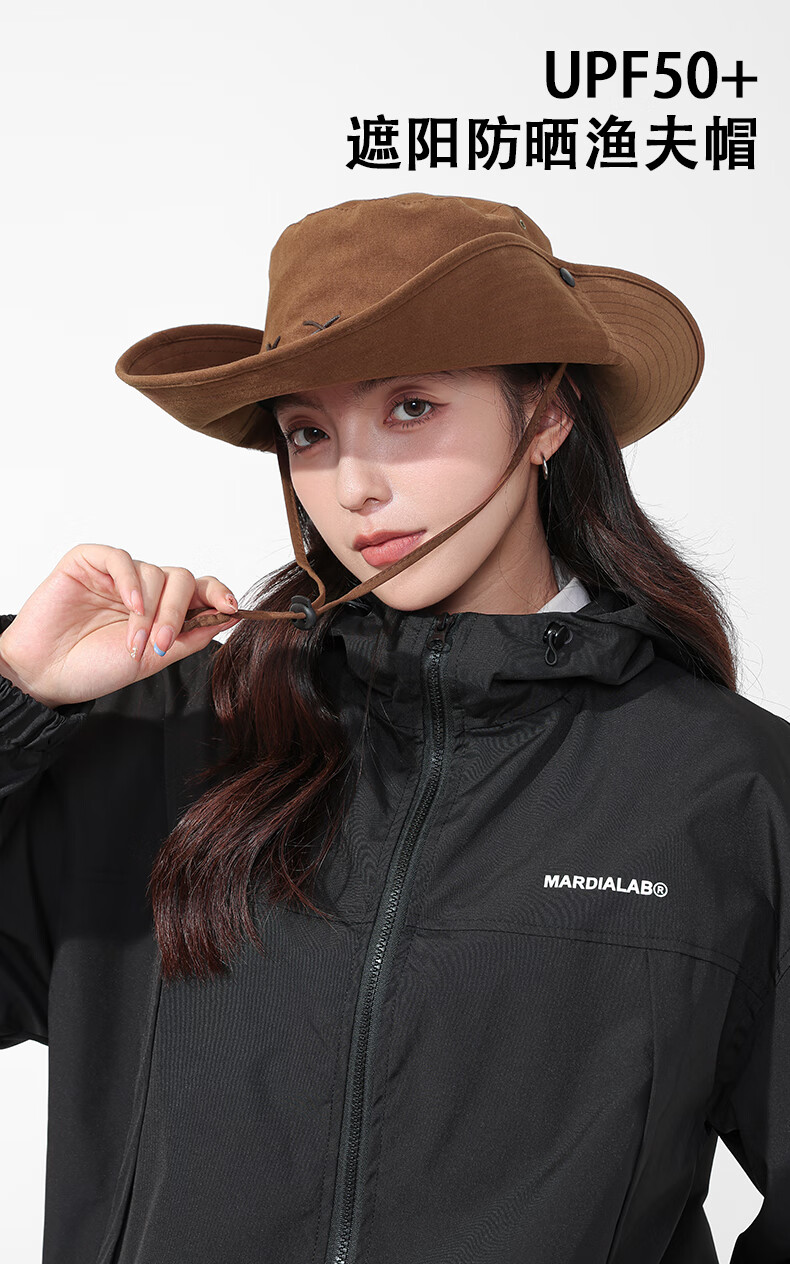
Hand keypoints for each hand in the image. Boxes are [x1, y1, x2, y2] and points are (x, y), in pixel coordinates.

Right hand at [0, 543, 240, 708]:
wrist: (48, 675)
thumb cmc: (95, 667)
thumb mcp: (154, 660)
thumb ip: (190, 637)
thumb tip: (229, 618)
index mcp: (162, 608)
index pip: (199, 589)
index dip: (218, 593)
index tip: (231, 607)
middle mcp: (143, 588)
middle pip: (181, 579)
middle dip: (177, 611)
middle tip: (162, 642)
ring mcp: (116, 574)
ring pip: (153, 572)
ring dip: (149, 610)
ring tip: (133, 641)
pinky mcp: (87, 562)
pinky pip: (120, 558)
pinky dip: (130, 580)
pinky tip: (129, 605)